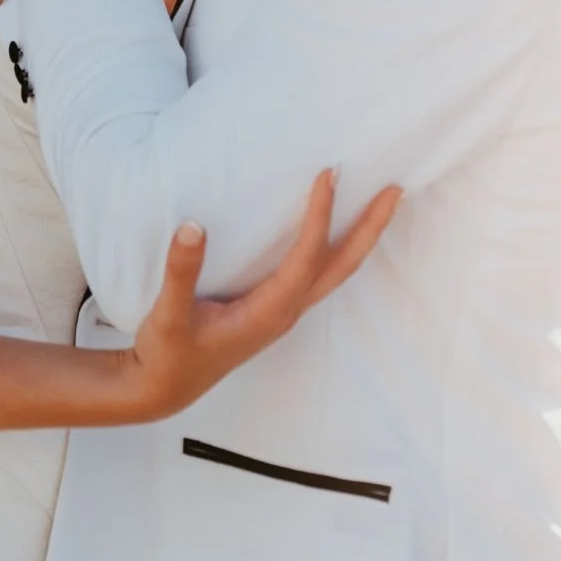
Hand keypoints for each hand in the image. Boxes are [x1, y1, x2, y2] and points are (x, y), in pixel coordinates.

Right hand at [120, 171, 401, 421]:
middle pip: (342, 265)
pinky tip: (336, 228)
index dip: (320, 215)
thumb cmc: (169, 353)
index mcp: (268, 311)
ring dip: (361, 236)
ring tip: (380, 202)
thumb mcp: (168, 315)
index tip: (328, 174)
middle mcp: (286, 310)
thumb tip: (193, 227)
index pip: (306, 257)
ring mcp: (283, 310)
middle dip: (371, 227)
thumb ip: (181, 273)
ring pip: (335, 270)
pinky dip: (337, 246)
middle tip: (396, 190)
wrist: (164, 386)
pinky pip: (317, 271)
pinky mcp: (274, 307)